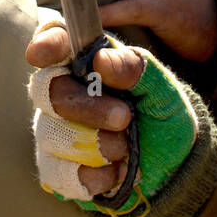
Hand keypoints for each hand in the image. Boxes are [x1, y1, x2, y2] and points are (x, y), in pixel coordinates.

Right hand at [26, 21, 197, 210]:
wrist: (175, 164)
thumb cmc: (162, 114)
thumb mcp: (161, 87)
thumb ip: (134, 68)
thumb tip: (101, 61)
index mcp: (87, 61)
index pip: (56, 40)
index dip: (45, 43)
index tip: (41, 53)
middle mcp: (64, 92)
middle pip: (47, 90)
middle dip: (86, 107)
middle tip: (123, 117)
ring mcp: (55, 130)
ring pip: (50, 133)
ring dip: (95, 145)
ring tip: (126, 148)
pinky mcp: (58, 169)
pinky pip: (57, 172)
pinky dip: (92, 175)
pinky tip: (117, 172)